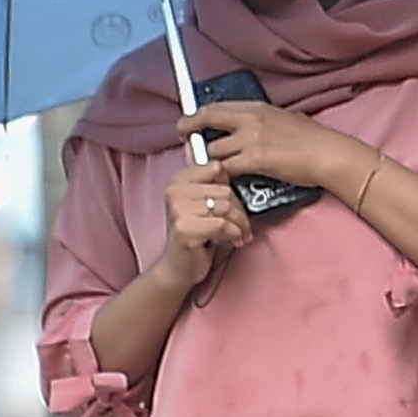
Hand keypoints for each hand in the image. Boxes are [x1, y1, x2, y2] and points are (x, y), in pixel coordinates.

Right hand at [156, 160, 256, 286]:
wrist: (179, 266)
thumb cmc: (196, 233)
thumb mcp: (202, 203)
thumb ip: (209, 180)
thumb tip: (211, 150)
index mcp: (178, 180)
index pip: (217, 168)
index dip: (232, 186)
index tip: (233, 203)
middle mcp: (174, 191)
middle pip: (226, 190)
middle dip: (240, 211)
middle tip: (243, 225)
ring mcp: (177, 209)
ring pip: (227, 207)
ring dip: (241, 224)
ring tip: (241, 234)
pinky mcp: (185, 229)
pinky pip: (223, 224)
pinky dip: (235, 234)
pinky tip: (235, 241)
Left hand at [181, 97, 357, 195]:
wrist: (329, 154)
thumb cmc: (316, 139)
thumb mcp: (287, 118)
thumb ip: (266, 120)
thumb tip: (256, 124)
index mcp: (257, 108)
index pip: (217, 107)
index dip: (197, 115)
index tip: (189, 123)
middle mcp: (250, 120)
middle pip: (207, 121)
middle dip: (191, 132)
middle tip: (185, 141)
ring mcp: (250, 140)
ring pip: (214, 150)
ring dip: (210, 161)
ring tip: (211, 169)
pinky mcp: (254, 160)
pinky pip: (227, 168)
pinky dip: (223, 175)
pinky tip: (225, 181)